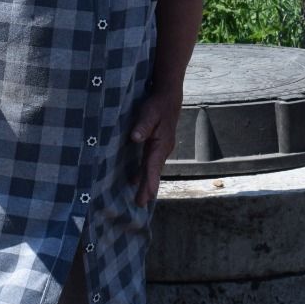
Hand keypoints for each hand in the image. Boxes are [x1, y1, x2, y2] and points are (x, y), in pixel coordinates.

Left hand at [129, 89, 182, 206]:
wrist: (169, 98)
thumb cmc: (157, 106)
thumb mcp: (148, 113)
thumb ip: (142, 126)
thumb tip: (135, 138)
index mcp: (160, 145)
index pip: (153, 166)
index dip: (150, 181)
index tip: (149, 196)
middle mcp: (163, 150)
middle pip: (154, 172)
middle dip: (148, 188)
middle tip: (140, 204)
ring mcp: (161, 149)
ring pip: (153, 169)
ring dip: (147, 183)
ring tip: (141, 199)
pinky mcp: (157, 146)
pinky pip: (151, 163)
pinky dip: (145, 173)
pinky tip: (136, 180)